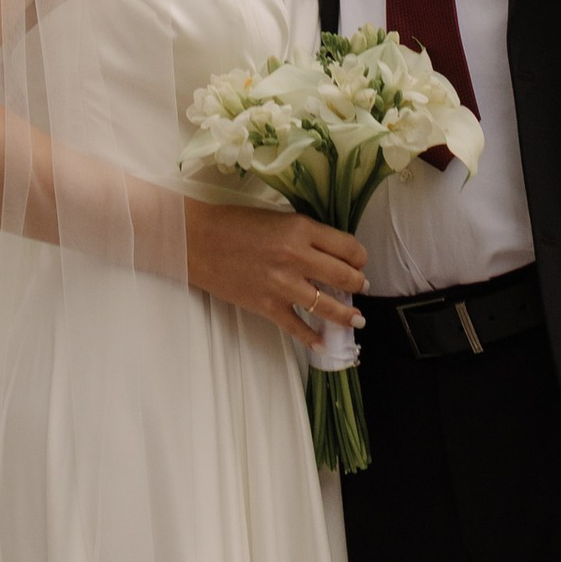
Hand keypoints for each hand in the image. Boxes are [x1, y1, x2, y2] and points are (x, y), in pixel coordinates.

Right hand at [184, 204, 368, 348]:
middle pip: (343, 276)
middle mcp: (297, 257)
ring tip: (356, 320)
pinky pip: (297, 327)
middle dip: (358, 284)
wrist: (198, 240)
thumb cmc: (235, 222)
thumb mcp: (277, 217)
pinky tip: (322, 344)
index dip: (359, 257)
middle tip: (362, 288)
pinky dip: (312, 338)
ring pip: (327, 306)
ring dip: (346, 315)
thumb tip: (329, 253)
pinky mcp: (267, 306)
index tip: (360, 262)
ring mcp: (283, 285)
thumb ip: (304, 234)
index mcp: (301, 228)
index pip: (347, 246)